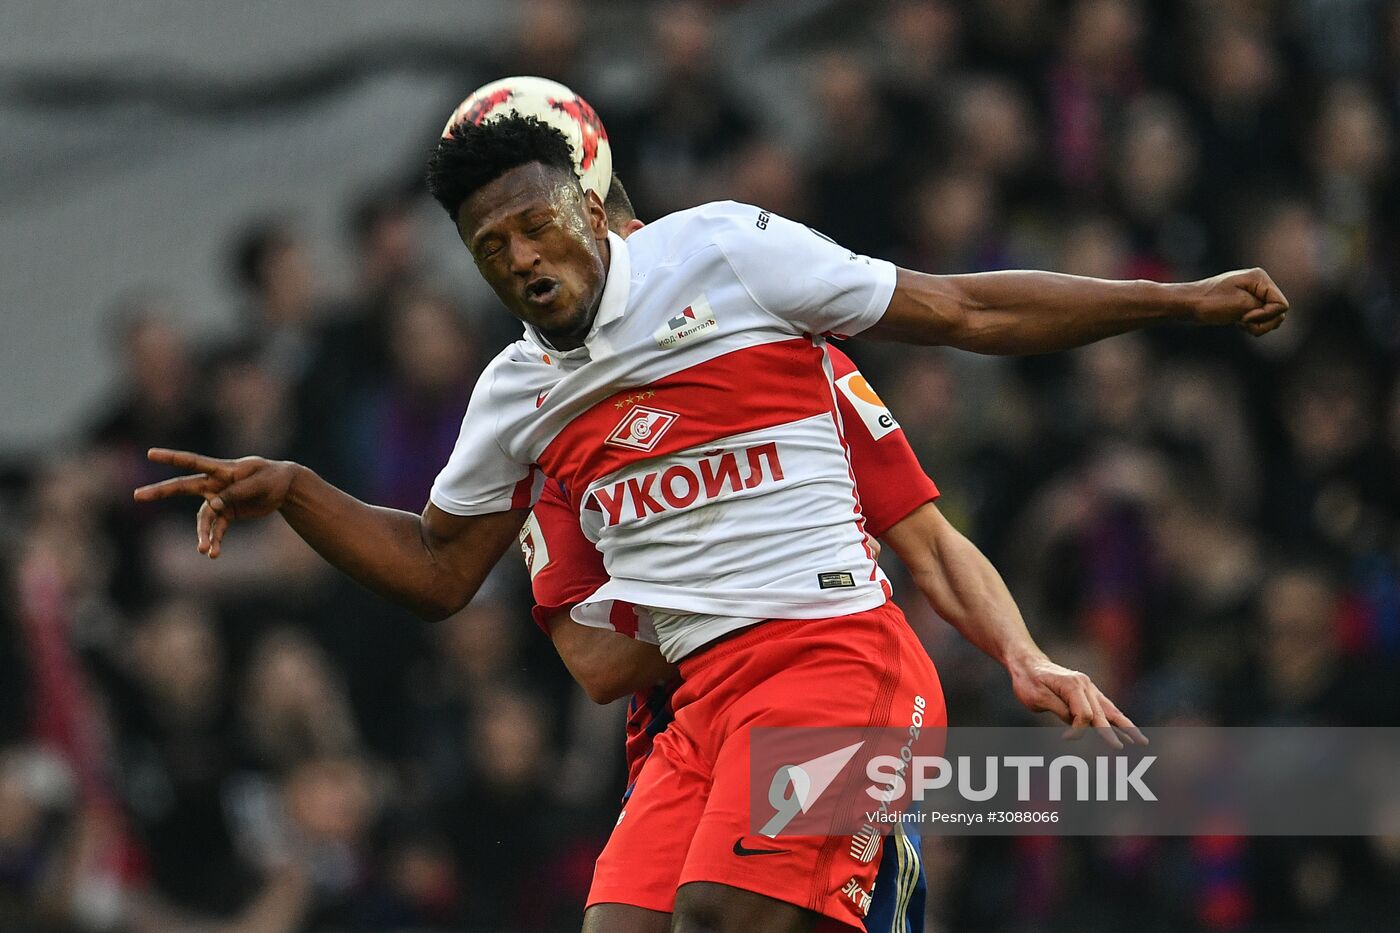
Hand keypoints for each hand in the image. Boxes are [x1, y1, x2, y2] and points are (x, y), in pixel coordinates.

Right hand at [133, 449, 297, 557]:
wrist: (284, 488)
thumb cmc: (271, 478)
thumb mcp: (258, 482)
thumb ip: (236, 492)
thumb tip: (213, 505)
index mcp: (222, 469)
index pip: (192, 461)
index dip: (171, 457)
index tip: (150, 454)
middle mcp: (215, 484)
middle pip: (183, 487)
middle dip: (160, 491)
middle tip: (137, 496)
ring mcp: (219, 499)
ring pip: (203, 518)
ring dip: (203, 534)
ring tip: (203, 550)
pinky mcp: (227, 513)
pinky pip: (217, 529)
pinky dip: (215, 541)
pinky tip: (213, 554)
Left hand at [1007, 653, 1146, 748]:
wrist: (1027, 663)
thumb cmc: (1028, 680)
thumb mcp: (1037, 697)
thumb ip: (1060, 710)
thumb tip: (1078, 725)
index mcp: (1072, 685)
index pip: (1084, 715)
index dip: (1077, 731)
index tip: (1065, 738)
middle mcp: (1084, 684)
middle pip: (1101, 713)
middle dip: (1112, 732)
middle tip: (1120, 748)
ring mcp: (1088, 686)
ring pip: (1110, 709)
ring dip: (1125, 726)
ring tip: (1140, 740)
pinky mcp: (1086, 690)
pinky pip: (1105, 706)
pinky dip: (1116, 717)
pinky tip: (1126, 727)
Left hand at [1184, 268, 1288, 335]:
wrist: (1187, 305)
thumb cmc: (1209, 303)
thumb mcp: (1240, 305)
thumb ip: (1264, 308)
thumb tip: (1279, 313)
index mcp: (1259, 278)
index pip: (1281, 304)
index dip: (1266, 315)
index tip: (1244, 317)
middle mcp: (1259, 284)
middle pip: (1279, 313)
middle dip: (1262, 322)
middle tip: (1241, 320)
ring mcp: (1254, 294)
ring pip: (1271, 318)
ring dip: (1257, 325)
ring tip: (1238, 321)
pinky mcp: (1247, 305)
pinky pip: (1260, 320)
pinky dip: (1251, 325)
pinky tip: (1237, 322)